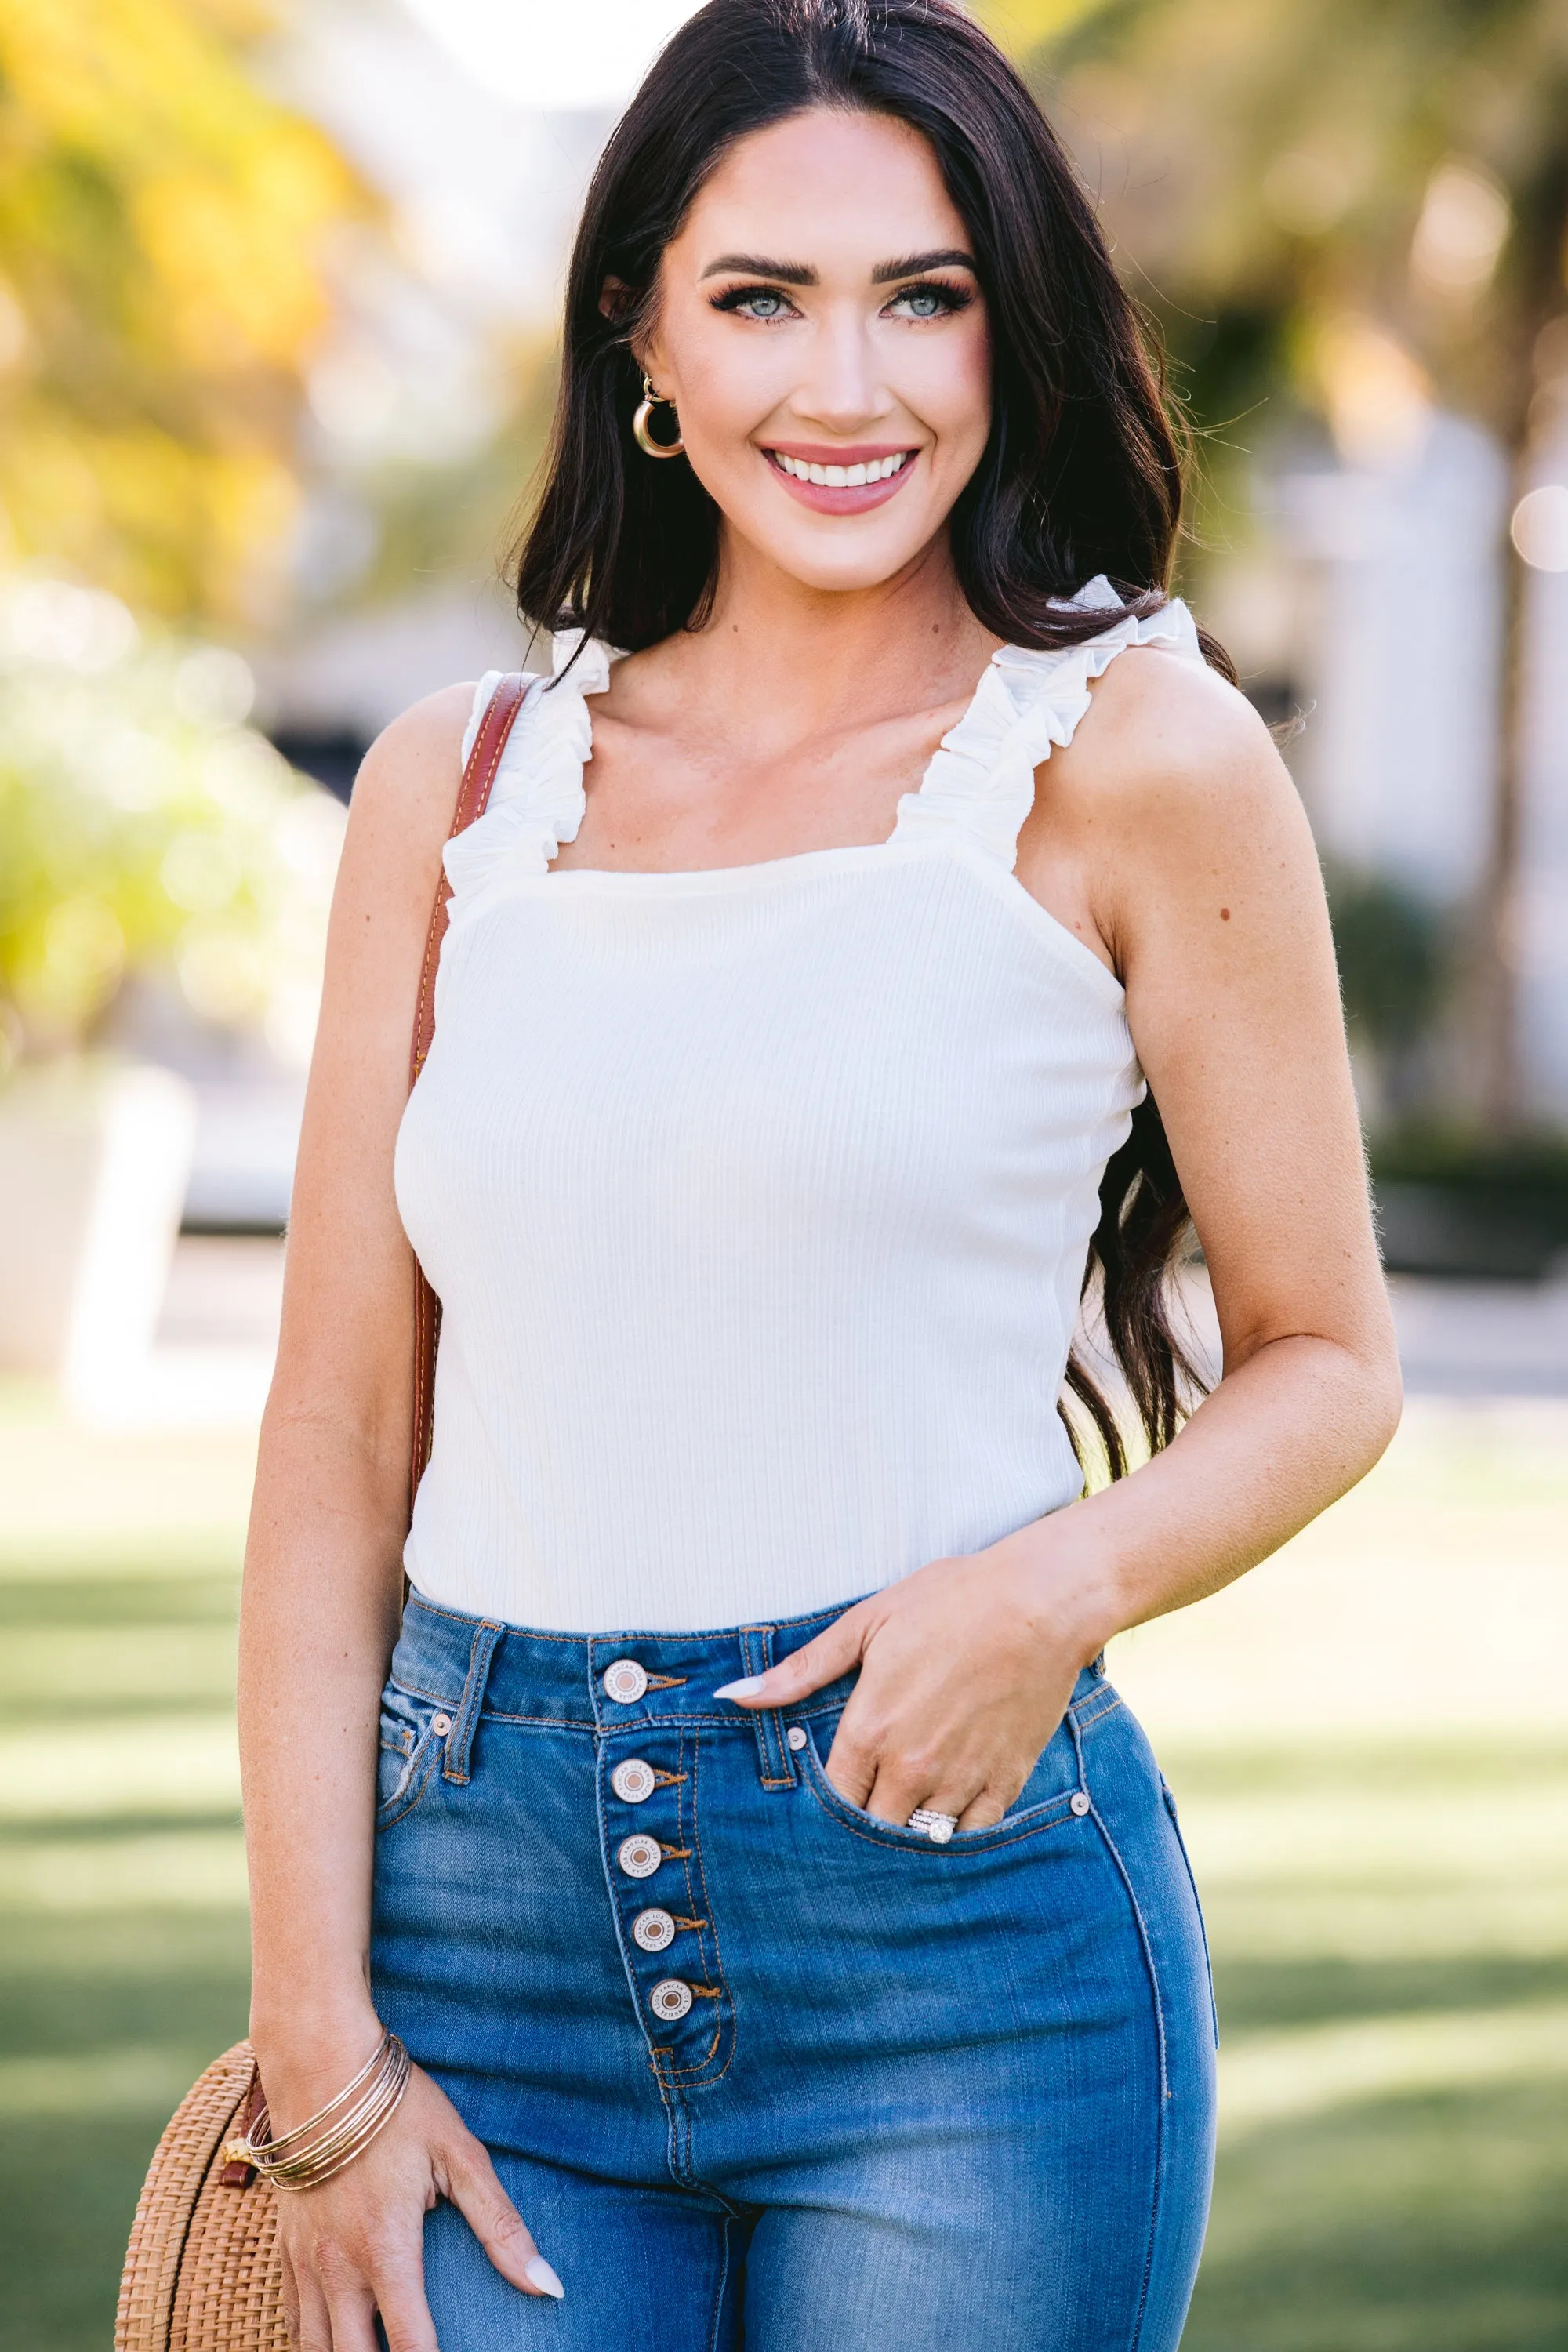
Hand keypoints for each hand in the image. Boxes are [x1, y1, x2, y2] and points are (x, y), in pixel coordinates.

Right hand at [265, 2050, 562, 2350]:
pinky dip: (315, 2345)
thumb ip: (501, 2226)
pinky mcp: (286, 2249)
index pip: (409, 2346)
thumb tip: (549, 2286)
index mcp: (386, 2248)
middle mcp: (338, 2266)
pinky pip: (293, 2321)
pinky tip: (340, 2344)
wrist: (320, 2066)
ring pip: (315, 2350)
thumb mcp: (459, 2154)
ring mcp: (306, 2261)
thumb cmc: (398, 2107)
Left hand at [716, 1530, 1112, 1830]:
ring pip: (920, 1840)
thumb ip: (801, 1670)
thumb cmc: (950, 1602)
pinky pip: (972, 1834)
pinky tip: (947, 1816)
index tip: (825, 1801)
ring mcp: (961, 1779)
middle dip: (863, 1825)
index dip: (825, 1806)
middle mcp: (912, 1768)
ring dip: (907, 1832)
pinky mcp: (1006, 1780)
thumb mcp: (866, 1623)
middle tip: (862, 1809)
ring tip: (900, 1815)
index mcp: (871, 1731)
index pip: (832, 1801)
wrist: (1039, 1603)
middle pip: (872, 1829)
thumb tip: (734, 1694)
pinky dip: (956, 1832)